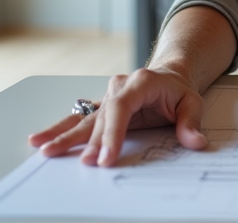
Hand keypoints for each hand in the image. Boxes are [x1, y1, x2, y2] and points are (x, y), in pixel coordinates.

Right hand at [27, 67, 208, 166]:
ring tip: (44, 148)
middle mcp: (119, 87)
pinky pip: (80, 119)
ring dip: (65, 134)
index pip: (122, 107)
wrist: (170, 75)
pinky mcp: (102, 108)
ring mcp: (108, 97)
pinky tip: (41, 139)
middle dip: (93, 141)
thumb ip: (191, 123)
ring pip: (84, 117)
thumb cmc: (178, 89)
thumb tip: (196, 142)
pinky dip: (61, 129)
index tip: (107, 156)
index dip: (113, 133)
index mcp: (140, 82)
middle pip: (102, 116)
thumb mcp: (192, 101)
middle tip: (86, 163)